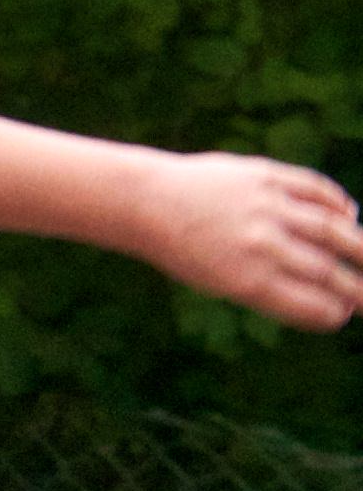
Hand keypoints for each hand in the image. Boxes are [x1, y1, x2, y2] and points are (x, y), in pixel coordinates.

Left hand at [139, 150, 362, 329]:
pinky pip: (317, 189)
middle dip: (356, 287)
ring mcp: (268, 207)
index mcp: (248, 282)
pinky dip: (338, 203)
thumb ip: (271, 285)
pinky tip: (350, 216)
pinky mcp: (268, 175)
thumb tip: (323, 288)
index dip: (334, 313)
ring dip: (358, 246)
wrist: (149, 203)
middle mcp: (263, 246)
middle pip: (327, 271)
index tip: (344, 315)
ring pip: (332, 229)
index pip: (310, 305)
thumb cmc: (184, 250)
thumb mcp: (220, 280)